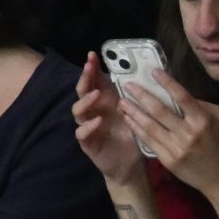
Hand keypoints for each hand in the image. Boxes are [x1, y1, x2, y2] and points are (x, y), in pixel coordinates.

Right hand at [72, 54, 151, 188]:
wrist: (130, 163)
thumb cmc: (131, 134)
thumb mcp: (133, 112)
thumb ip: (131, 95)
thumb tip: (141, 72)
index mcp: (103, 101)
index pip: (93, 80)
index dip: (91, 68)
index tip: (92, 55)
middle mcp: (92, 111)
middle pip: (82, 91)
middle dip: (85, 78)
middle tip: (89, 67)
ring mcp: (87, 126)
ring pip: (77, 110)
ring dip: (86, 101)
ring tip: (96, 94)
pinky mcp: (87, 142)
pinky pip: (82, 133)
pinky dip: (88, 126)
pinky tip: (97, 121)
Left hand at [119, 64, 218, 197]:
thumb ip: (202, 104)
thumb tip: (178, 92)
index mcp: (203, 120)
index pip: (182, 97)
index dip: (167, 83)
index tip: (153, 71)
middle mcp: (189, 133)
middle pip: (160, 111)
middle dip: (142, 96)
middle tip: (128, 85)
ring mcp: (177, 148)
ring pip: (150, 126)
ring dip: (134, 112)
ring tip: (122, 101)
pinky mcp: (168, 160)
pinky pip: (149, 141)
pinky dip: (137, 129)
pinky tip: (129, 119)